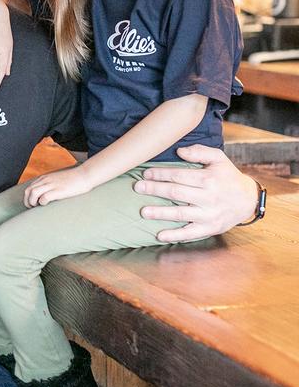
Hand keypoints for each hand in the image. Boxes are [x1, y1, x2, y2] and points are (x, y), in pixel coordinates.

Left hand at [24, 165, 93, 206]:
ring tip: (38, 207)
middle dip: (27, 201)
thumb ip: (50, 184)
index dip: (27, 198)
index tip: (32, 205)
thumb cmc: (73, 180)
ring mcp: (52, 185)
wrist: (84, 175)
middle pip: (28, 191)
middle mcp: (46, 180)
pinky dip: (42, 203)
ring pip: (33, 193)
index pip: (29, 187)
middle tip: (32, 208)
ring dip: (32, 202)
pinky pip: (44, 197)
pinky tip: (46, 205)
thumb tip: (45, 193)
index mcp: (44, 178)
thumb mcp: (57, 179)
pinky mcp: (58, 190)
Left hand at [133, 144, 258, 241]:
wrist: (249, 200)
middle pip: (176, 193)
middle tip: (137, 187)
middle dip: (155, 190)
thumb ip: (200, 151)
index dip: (160, 174)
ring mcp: (209, 215)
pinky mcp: (210, 229)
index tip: (145, 173)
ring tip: (143, 212)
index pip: (179, 176)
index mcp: (208, 179)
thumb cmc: (228, 176)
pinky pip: (190, 233)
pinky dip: (175, 235)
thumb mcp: (218, 158)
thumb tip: (179, 151)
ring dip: (160, 213)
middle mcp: (208, 198)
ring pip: (180, 214)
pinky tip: (160, 235)